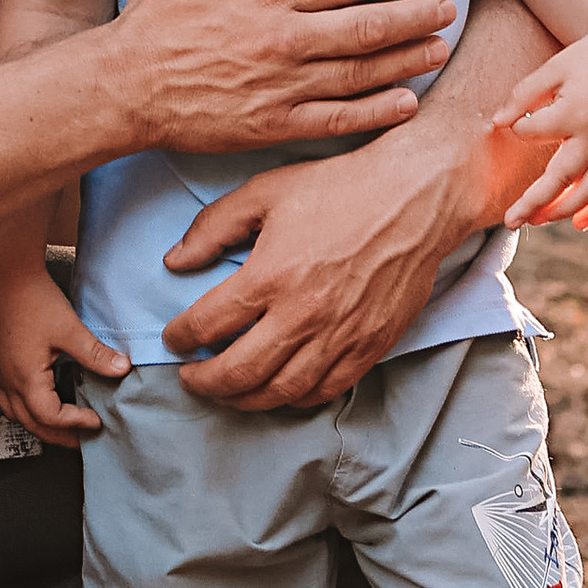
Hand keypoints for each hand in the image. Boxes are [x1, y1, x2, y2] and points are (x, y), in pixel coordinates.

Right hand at [0, 257, 130, 443]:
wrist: (4, 273)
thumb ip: (95, 353)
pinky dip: (19, 408)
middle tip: (81, 439)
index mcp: (25, 378)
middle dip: (58, 435)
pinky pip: (2, 398)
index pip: (50, 417)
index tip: (95, 420)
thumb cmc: (33, 299)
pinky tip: (29, 401)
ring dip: (37, 424)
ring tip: (60, 426)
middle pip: (30, 423)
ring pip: (13, 413)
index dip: (74, 423)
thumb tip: (122, 369)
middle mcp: (6, 381)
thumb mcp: (69, 328)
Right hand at [106, 0, 452, 159]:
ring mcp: (284, 86)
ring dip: (407, 59)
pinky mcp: (276, 126)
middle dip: (416, 15)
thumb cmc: (159, 19)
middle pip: (368, 25)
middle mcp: (285, 39)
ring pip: (363, 72)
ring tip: (439, 48)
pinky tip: (406, 103)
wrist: (125, 86)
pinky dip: (378, 111)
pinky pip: (340, 120)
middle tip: (448, 8)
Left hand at [155, 0, 559, 411]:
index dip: (180, 338)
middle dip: (204, 382)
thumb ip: (212, 227)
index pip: (208, 325)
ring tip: (227, 390)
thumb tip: (173, 262)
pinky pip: (323, 391)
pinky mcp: (370, 347)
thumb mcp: (265, 191)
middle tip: (190, 377)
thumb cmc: (339, 187)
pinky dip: (293, 399)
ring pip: (279, 393)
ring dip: (244, 399)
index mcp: (271, 274)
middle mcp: (303, 315)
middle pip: (238, 373)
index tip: (172, 339)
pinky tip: (277, 389)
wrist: (415, 197)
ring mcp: (339, 337)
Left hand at [496, 17, 587, 229]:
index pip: (533, 133)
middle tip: (510, 220)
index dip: (518, 130)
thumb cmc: (587, 59)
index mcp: (574, 112)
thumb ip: (523, 95)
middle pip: (561, 178)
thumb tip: (497, 123)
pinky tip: (579, 224)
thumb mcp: (553, 68)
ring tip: (536, 221)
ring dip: (562, 210)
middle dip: (534, 202)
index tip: (511, 125)